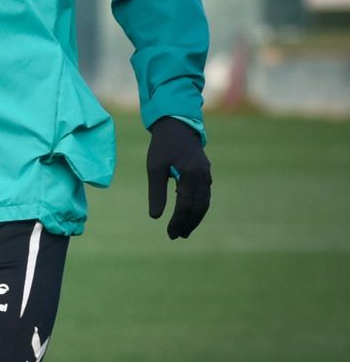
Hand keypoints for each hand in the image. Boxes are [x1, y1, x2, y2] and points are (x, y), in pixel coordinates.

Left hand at [147, 117, 210, 238]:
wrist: (177, 125)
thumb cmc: (162, 146)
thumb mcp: (155, 167)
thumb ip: (156, 192)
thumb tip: (155, 217)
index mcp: (191, 174)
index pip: (186, 205)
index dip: (178, 221)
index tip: (170, 233)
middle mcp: (203, 176)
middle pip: (199, 207)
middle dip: (188, 224)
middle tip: (176, 236)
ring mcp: (206, 175)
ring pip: (204, 203)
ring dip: (194, 218)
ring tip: (183, 230)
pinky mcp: (205, 173)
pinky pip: (204, 195)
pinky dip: (197, 207)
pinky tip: (186, 213)